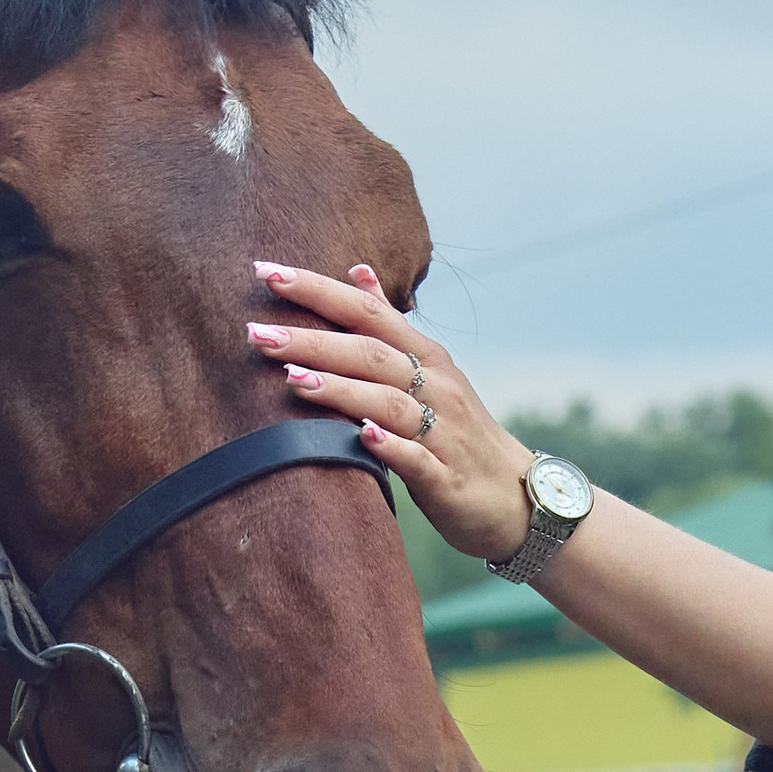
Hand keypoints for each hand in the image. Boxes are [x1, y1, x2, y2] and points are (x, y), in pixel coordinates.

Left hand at [247, 261, 536, 560]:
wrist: (516, 499)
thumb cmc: (458, 434)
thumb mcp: (430, 372)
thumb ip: (390, 326)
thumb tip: (356, 271)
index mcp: (427, 357)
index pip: (368, 312)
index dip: (319, 290)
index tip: (267, 272)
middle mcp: (437, 387)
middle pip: (371, 353)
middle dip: (313, 339)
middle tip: (256, 332)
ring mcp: (444, 433)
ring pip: (389, 402)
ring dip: (341, 390)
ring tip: (291, 379)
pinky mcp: (448, 480)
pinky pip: (418, 459)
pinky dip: (391, 447)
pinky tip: (362, 437)